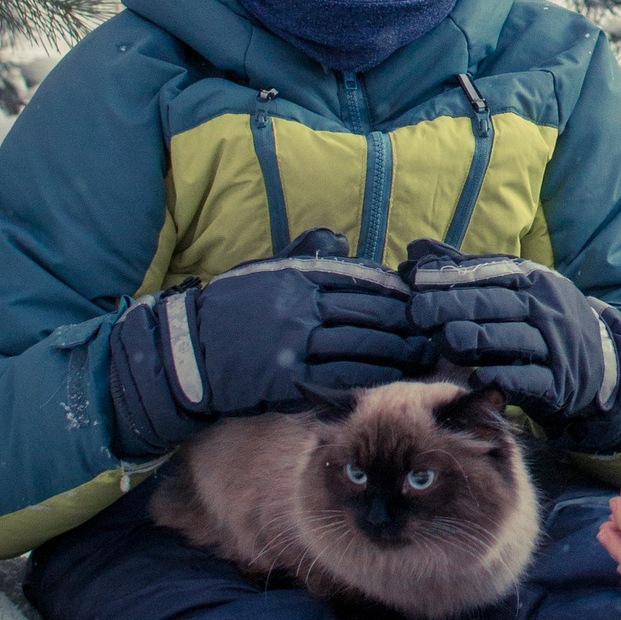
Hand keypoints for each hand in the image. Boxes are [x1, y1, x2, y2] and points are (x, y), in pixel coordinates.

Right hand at [107, 252, 437, 455]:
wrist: (188, 352)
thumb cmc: (231, 308)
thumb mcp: (265, 268)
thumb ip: (305, 252)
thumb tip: (341, 239)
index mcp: (298, 276)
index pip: (363, 281)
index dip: (396, 293)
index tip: (417, 301)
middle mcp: (300, 308)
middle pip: (370, 316)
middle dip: (406, 326)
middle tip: (433, 334)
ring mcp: (294, 345)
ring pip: (361, 348)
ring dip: (397, 356)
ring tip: (421, 359)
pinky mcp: (287, 379)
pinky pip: (339, 378)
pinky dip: (369, 379)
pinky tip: (389, 381)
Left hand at [402, 241, 620, 441]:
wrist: (599, 360)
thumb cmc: (540, 318)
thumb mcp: (513, 287)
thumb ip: (463, 269)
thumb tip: (415, 248)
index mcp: (533, 281)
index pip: (488, 273)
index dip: (450, 276)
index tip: (414, 279)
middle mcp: (545, 310)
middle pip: (493, 305)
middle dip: (451, 307)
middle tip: (416, 312)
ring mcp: (553, 346)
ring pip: (508, 340)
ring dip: (473, 340)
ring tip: (443, 341)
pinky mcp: (558, 382)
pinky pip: (529, 380)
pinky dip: (504, 377)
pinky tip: (479, 376)